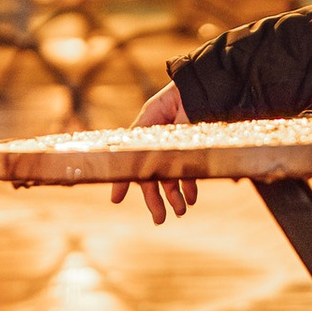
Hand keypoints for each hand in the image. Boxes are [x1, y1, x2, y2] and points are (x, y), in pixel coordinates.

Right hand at [116, 75, 198, 219]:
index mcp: (141, 143)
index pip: (131, 167)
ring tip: (180, 211)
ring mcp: (174, 154)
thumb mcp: (150, 117)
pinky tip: (191, 197)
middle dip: (155, 201)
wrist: (195, 91)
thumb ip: (139, 136)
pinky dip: (189, 187)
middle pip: (153, 181)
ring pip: (171, 181)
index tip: (116, 200)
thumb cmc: (169, 101)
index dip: (123, 183)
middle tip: (159, 219)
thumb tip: (131, 160)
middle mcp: (156, 152)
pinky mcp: (191, 153)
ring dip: (175, 197)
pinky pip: (188, 174)